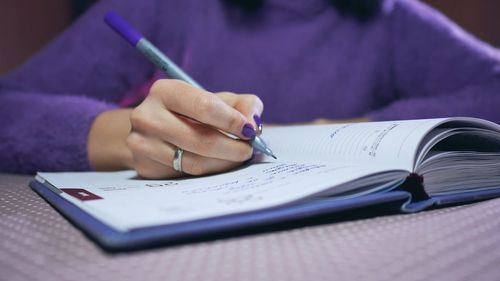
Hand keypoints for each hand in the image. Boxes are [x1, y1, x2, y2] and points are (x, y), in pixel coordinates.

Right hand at [89, 79, 263, 178]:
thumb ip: (242, 104)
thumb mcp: (217, 99)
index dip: (232, 121)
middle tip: (249, 151)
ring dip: (223, 163)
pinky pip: (185, 176)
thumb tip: (253, 124)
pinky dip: (209, 172)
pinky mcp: (145, 167)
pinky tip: (218, 165)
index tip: (250, 131)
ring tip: (237, 158)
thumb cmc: (192, 112)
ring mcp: (142, 144)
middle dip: (233, 148)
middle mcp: (147, 116)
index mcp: (165, 91)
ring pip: (194, 162)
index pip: (205, 106)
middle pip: (200, 140)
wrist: (152, 130)